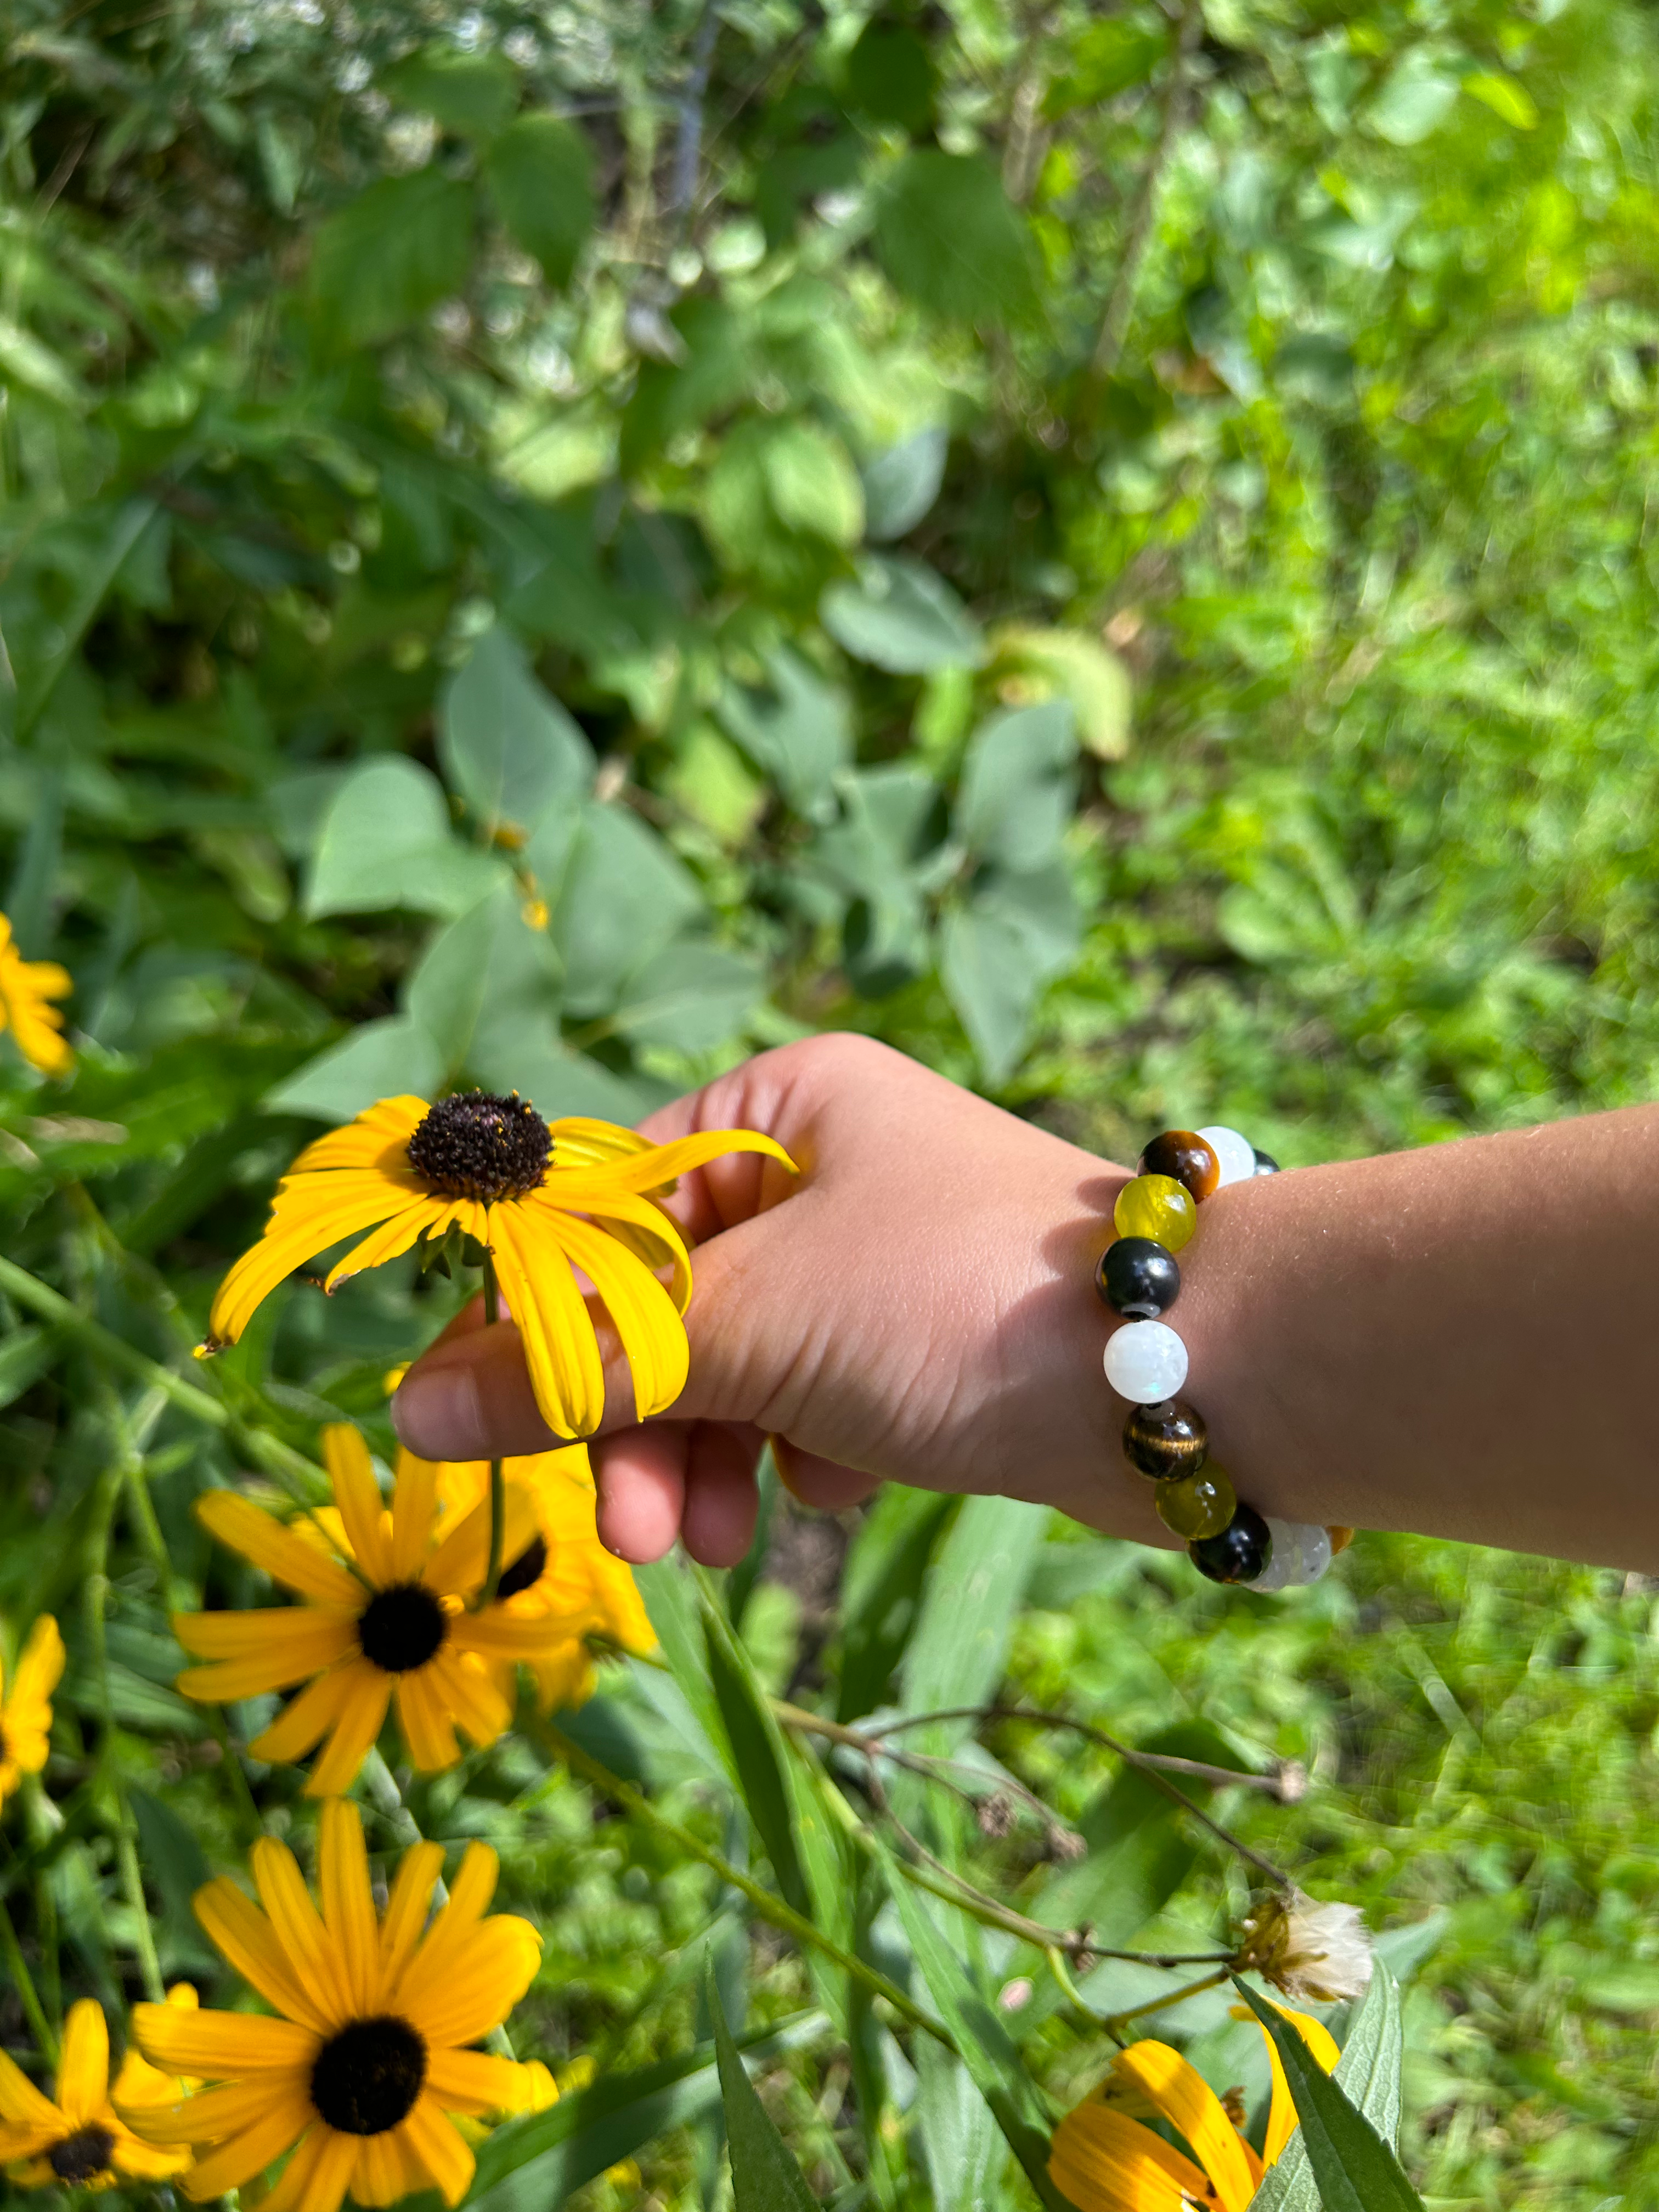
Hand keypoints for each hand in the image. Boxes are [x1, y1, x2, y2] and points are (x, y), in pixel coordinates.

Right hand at [391, 1033, 1156, 1567]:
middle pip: (665, 1302)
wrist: (1187, 1380)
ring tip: (716, 1538)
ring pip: (736, 1367)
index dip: (540, 1314)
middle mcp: (827, 1165)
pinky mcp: (924, 1348)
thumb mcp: (750, 1326)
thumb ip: (582, 1365)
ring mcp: (878, 1260)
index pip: (605, 1206)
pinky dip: (802, 1457)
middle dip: (637, 1420)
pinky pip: (812, 1404)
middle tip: (628, 1531)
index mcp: (780, 1102)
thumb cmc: (957, 1303)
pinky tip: (838, 1487)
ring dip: (708, 1458)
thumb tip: (411, 1405)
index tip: (486, 1412)